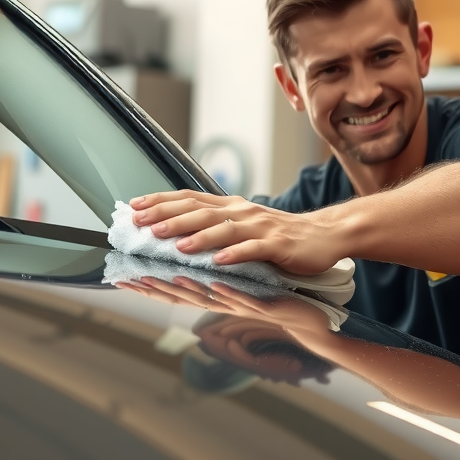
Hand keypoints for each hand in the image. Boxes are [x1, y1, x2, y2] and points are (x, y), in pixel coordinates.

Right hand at [119, 275, 333, 337]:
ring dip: (186, 289)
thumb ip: (214, 273)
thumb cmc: (274, 301)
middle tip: (130, 277)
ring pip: (210, 298)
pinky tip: (216, 282)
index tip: (123, 276)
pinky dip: (229, 292)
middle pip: (185, 296)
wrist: (309, 320)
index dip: (150, 284)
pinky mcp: (266, 308)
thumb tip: (192, 258)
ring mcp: (244, 307)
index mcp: (216, 294)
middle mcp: (224, 303)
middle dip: (156, 287)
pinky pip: (245, 299)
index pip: (177, 289)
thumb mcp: (240, 284)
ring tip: (163, 278)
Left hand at [129, 190, 345, 275]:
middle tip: (145, 224)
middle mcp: (243, 213)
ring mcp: (261, 228)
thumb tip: (177, 227)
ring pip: (225, 229)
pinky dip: (236, 254)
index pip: (190, 199)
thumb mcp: (244, 224)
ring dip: (199, 236)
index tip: (135, 207)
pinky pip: (255, 250)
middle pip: (202, 212)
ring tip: (176, 244)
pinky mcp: (279, 246)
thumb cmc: (280, 234)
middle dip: (171, 217)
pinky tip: (220, 261)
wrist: (324, 235)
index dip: (162, 201)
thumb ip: (215, 224)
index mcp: (232, 207)